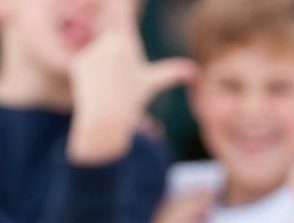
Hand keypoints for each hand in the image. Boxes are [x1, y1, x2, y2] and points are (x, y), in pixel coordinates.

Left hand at [68, 0, 196, 163]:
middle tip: (116, 70)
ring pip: (95, 50)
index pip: (121, 10)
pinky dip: (88, 73)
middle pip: (107, 34)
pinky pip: (83, 61)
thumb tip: (195, 72)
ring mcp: (93, 52)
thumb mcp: (152, 83)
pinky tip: (94, 86)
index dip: (118, 2)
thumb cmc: (133, 101)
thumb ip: (171, 72)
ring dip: (100, 65)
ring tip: (107, 83)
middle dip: (110, 48)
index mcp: (129, 43)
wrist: (109, 119)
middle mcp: (110, 43)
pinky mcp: (78, 62)